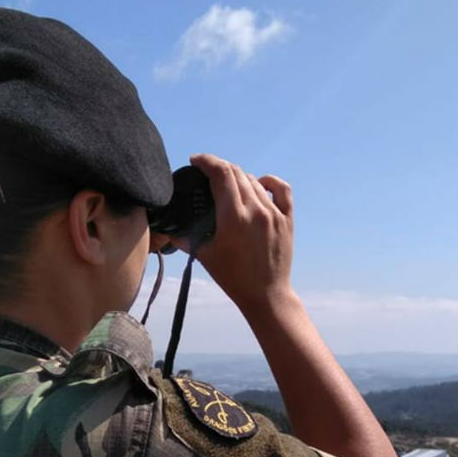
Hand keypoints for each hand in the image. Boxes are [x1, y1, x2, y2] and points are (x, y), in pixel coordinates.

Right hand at [179, 153, 294, 313]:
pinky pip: (281, 190)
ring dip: (238, 176)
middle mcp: (256, 210)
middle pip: (236, 172)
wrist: (266, 295)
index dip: (206, 161)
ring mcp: (274, 213)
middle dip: (219, 167)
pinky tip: (259, 183)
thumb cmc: (234, 278)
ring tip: (227, 183)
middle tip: (206, 172)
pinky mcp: (287, 220)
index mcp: (234, 217)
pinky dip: (269, 181)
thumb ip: (186, 238)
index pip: (221, 173)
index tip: (195, 160)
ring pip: (254, 180)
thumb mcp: (205, 256)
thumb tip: (170, 230)